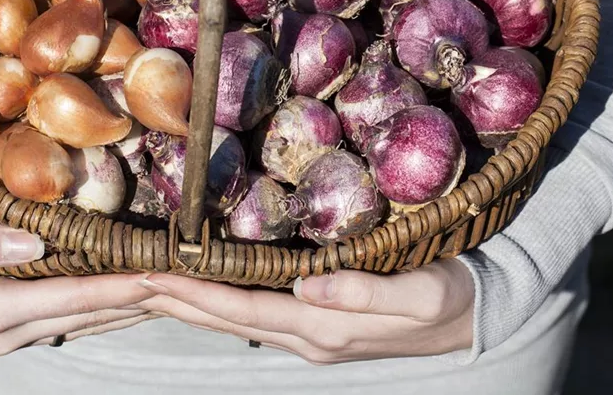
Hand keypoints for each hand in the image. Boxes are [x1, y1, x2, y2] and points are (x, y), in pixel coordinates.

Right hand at [0, 207, 156, 355]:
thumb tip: (35, 241)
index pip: (72, 297)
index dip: (119, 286)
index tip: (160, 274)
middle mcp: (7, 332)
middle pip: (88, 314)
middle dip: (137, 298)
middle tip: (184, 280)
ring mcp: (11, 335)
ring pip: (84, 322)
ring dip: (127, 307)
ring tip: (171, 289)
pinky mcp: (12, 327)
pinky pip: (69, 318)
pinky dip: (102, 306)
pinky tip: (130, 295)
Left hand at [136, 258, 473, 364]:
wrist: (479, 313)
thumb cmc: (451, 297)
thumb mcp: (418, 294)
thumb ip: (364, 291)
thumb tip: (307, 285)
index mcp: (326, 327)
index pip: (245, 309)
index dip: (197, 295)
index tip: (153, 277)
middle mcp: (311, 336)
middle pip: (230, 319)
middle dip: (179, 302)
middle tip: (133, 280)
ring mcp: (314, 334)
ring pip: (238, 319)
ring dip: (195, 304)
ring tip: (155, 287)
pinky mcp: (322, 323)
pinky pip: (257, 315)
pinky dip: (223, 303)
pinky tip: (209, 292)